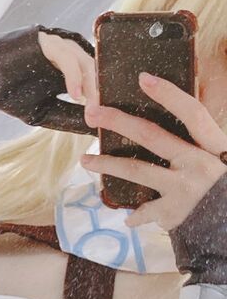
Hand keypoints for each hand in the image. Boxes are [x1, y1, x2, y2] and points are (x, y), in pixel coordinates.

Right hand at [0, 25, 96, 132]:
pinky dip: (74, 76)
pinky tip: (75, 95)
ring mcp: (60, 46)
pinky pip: (68, 58)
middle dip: (98, 96)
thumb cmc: (10, 94)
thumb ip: (67, 115)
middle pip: (94, 72)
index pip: (94, 82)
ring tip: (90, 108)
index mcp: (71, 70)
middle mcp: (69, 55)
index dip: (100, 101)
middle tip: (100, 117)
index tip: (103, 122)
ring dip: (90, 87)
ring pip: (85, 63)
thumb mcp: (43, 111)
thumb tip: (91, 125)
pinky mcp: (49, 42)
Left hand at [80, 74, 226, 227]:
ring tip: (85, 160)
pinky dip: (136, 216)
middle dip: (119, 121)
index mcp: (215, 146)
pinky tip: (128, 219)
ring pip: (138, 171)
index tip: (144, 78)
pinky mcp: (174, 213)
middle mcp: (199, 163)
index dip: (169, 94)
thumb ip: (202, 144)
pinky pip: (145, 211)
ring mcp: (184, 189)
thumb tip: (174, 126)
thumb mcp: (223, 159)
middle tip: (93, 112)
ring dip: (108, 164)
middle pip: (153, 136)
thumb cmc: (226, 188)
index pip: (192, 113)